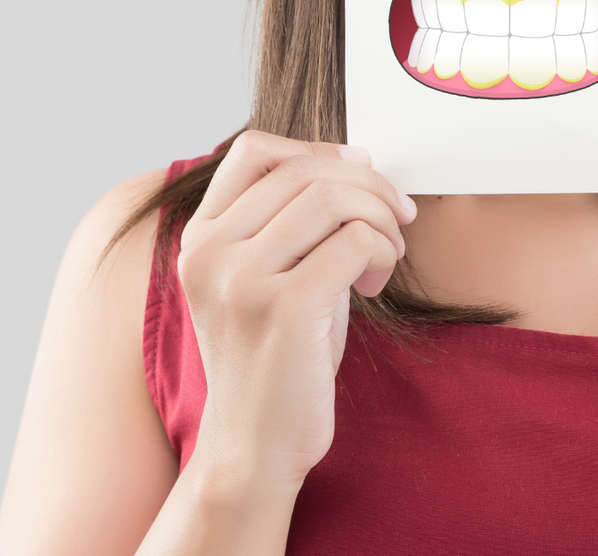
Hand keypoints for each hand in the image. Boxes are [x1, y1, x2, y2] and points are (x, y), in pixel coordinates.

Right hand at [174, 130, 416, 492]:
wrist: (253, 448)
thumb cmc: (273, 360)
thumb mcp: (264, 278)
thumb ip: (290, 221)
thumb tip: (354, 160)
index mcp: (199, 239)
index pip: (252, 150)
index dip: (316, 149)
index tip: (360, 170)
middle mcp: (209, 253)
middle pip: (304, 170)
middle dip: (368, 185)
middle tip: (398, 218)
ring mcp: (241, 280)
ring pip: (333, 199)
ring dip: (380, 218)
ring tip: (385, 256)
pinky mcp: (283, 309)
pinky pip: (354, 242)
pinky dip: (380, 252)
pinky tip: (375, 284)